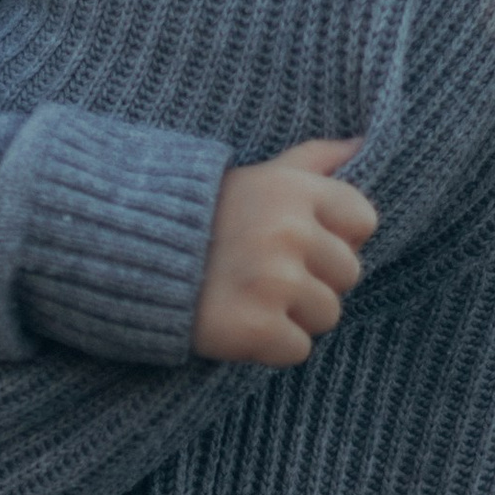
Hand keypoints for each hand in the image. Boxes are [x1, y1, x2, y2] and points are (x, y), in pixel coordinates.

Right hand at [193, 137, 375, 365]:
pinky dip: (270, 346)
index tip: (297, 242)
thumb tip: (361, 144)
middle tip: (265, 273)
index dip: (335, 237)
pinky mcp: (257, 327)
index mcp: (295, 191)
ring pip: (327, 314)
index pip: (363, 221)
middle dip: (314, 279)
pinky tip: (239, 323)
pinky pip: (297, 350)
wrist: (131, 257)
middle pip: (348, 274)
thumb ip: (312, 158)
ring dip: (293, 315)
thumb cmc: (205, 216)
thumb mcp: (259, 175)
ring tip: (251, 297)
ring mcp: (274, 282)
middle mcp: (289, 233)